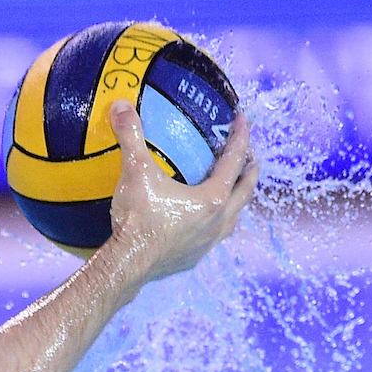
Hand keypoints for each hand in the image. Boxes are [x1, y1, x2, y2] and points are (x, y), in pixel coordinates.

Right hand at [100, 101, 258, 287]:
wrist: (127, 265)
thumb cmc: (137, 219)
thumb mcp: (136, 172)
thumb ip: (131, 136)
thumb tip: (120, 105)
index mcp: (213, 198)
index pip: (235, 162)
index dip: (240, 138)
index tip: (244, 122)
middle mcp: (217, 222)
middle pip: (245, 193)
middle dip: (250, 173)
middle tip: (252, 159)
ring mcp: (207, 244)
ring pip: (232, 218)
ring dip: (236, 202)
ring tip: (233, 192)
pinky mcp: (192, 259)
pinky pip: (212, 238)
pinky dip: (214, 225)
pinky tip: (202, 223)